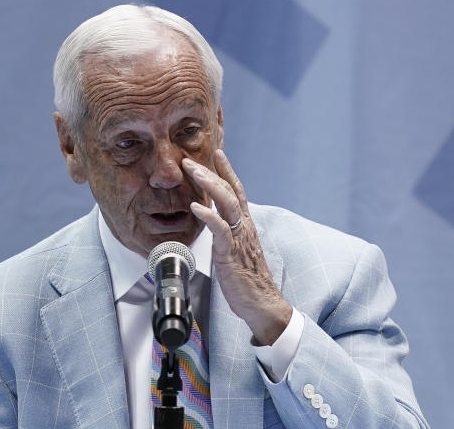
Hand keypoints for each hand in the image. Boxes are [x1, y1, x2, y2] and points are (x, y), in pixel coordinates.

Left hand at [182, 150, 292, 344]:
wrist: (261, 302)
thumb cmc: (247, 279)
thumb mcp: (236, 249)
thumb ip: (228, 232)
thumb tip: (215, 220)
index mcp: (245, 224)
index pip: (237, 190)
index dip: (227, 171)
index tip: (218, 152)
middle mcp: (244, 226)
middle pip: (229, 191)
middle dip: (211, 172)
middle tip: (191, 159)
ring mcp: (238, 238)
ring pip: (226, 203)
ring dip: (209, 184)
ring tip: (193, 171)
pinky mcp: (231, 252)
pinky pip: (219, 229)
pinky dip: (208, 215)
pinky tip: (196, 206)